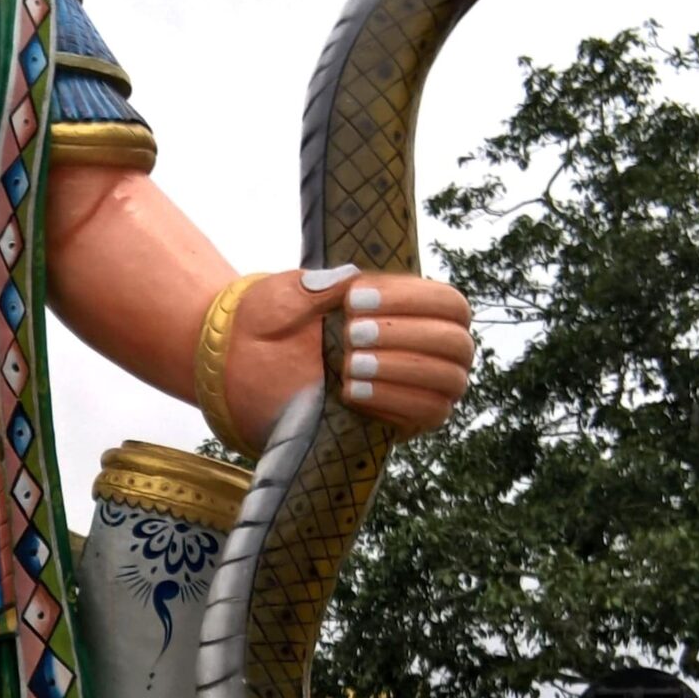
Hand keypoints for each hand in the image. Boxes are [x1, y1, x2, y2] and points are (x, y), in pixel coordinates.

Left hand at [223, 265, 473, 445]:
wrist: (242, 373)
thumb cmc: (270, 326)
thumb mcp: (284, 297)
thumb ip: (315, 285)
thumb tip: (351, 276)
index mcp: (406, 308)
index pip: (446, 303)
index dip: (411, 299)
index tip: (356, 300)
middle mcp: (422, 347)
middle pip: (456, 342)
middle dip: (407, 336)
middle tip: (352, 334)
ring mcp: (416, 386)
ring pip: (449, 379)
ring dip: (404, 368)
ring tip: (350, 365)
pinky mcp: (401, 421)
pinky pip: (428, 413)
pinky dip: (395, 399)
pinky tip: (353, 392)